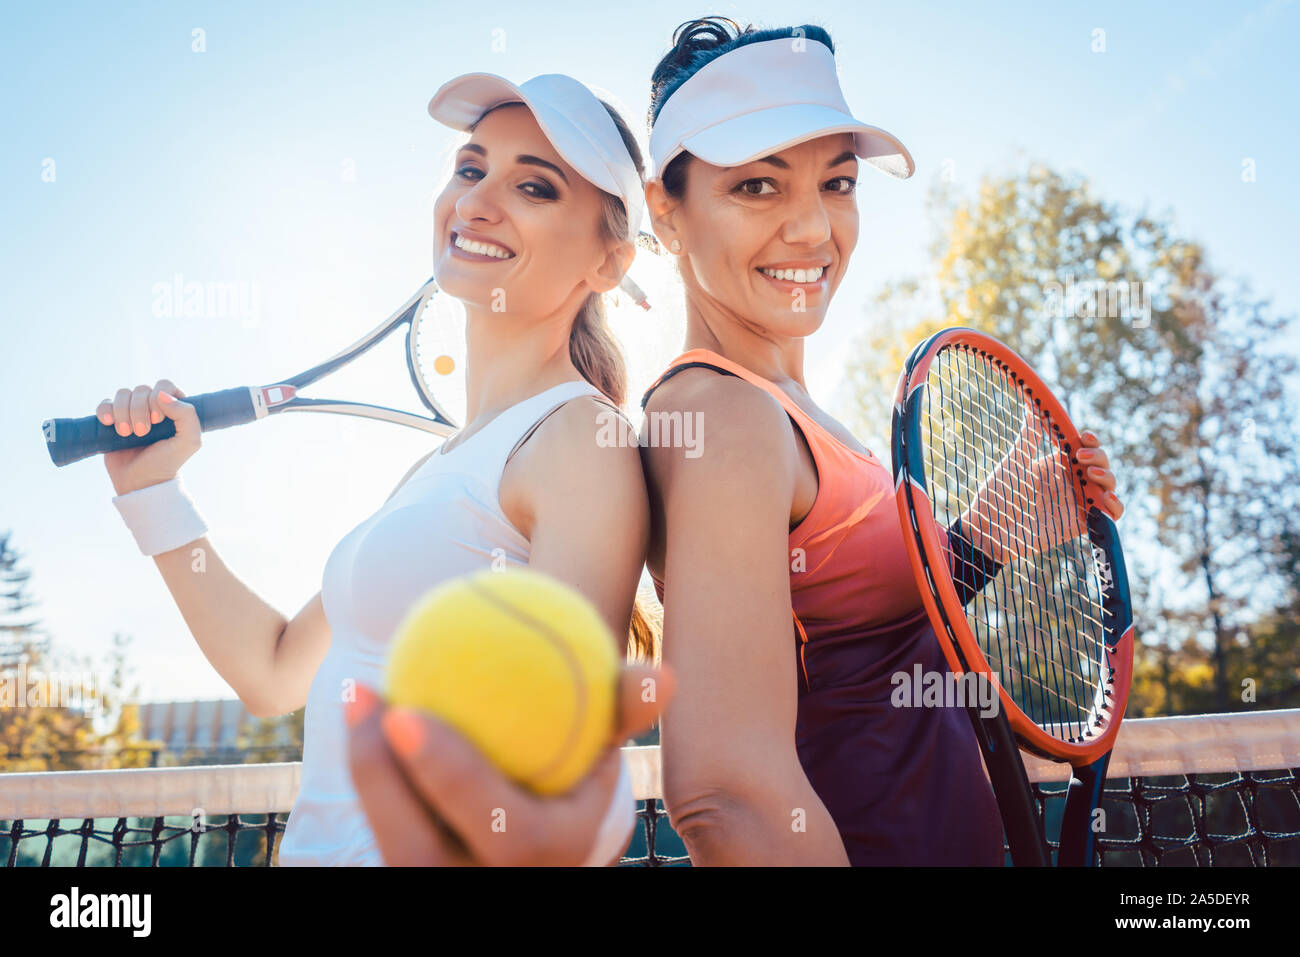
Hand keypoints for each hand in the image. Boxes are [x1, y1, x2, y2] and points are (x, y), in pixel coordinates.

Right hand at [98, 379, 202, 494]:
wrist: (140, 482)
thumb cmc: (167, 462)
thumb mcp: (189, 442)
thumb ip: (187, 415)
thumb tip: (161, 394)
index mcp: (174, 408)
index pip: (165, 385)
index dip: (158, 398)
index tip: (158, 420)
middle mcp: (153, 406)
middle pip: (142, 389)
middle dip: (139, 410)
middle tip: (142, 432)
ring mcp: (132, 412)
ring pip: (123, 394)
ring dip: (123, 412)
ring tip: (126, 434)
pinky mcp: (113, 420)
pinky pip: (105, 403)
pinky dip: (105, 411)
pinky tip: (108, 424)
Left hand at [344, 663, 674, 865]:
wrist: (540, 832)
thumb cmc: (576, 764)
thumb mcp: (603, 742)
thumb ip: (621, 709)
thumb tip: (661, 673)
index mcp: (552, 856)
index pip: (504, 833)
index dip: (452, 780)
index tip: (409, 711)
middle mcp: (496, 885)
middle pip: (421, 853)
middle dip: (384, 782)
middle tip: (376, 699)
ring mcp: (450, 886)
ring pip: (394, 846)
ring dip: (369, 772)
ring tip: (363, 693)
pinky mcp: (418, 874)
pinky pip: (386, 829)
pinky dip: (372, 775)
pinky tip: (364, 707)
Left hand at [963, 425, 1123, 563]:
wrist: (989, 528)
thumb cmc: (999, 493)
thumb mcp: (1016, 460)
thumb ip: (1030, 435)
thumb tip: (1032, 402)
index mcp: (1057, 464)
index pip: (1085, 447)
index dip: (1091, 440)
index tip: (1084, 436)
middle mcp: (1071, 481)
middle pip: (1100, 464)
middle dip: (1098, 456)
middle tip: (1079, 456)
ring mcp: (1078, 501)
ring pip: (1108, 486)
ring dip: (1107, 477)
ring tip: (1092, 474)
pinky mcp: (1081, 523)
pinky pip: (1108, 515)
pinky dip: (1114, 506)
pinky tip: (1106, 498)